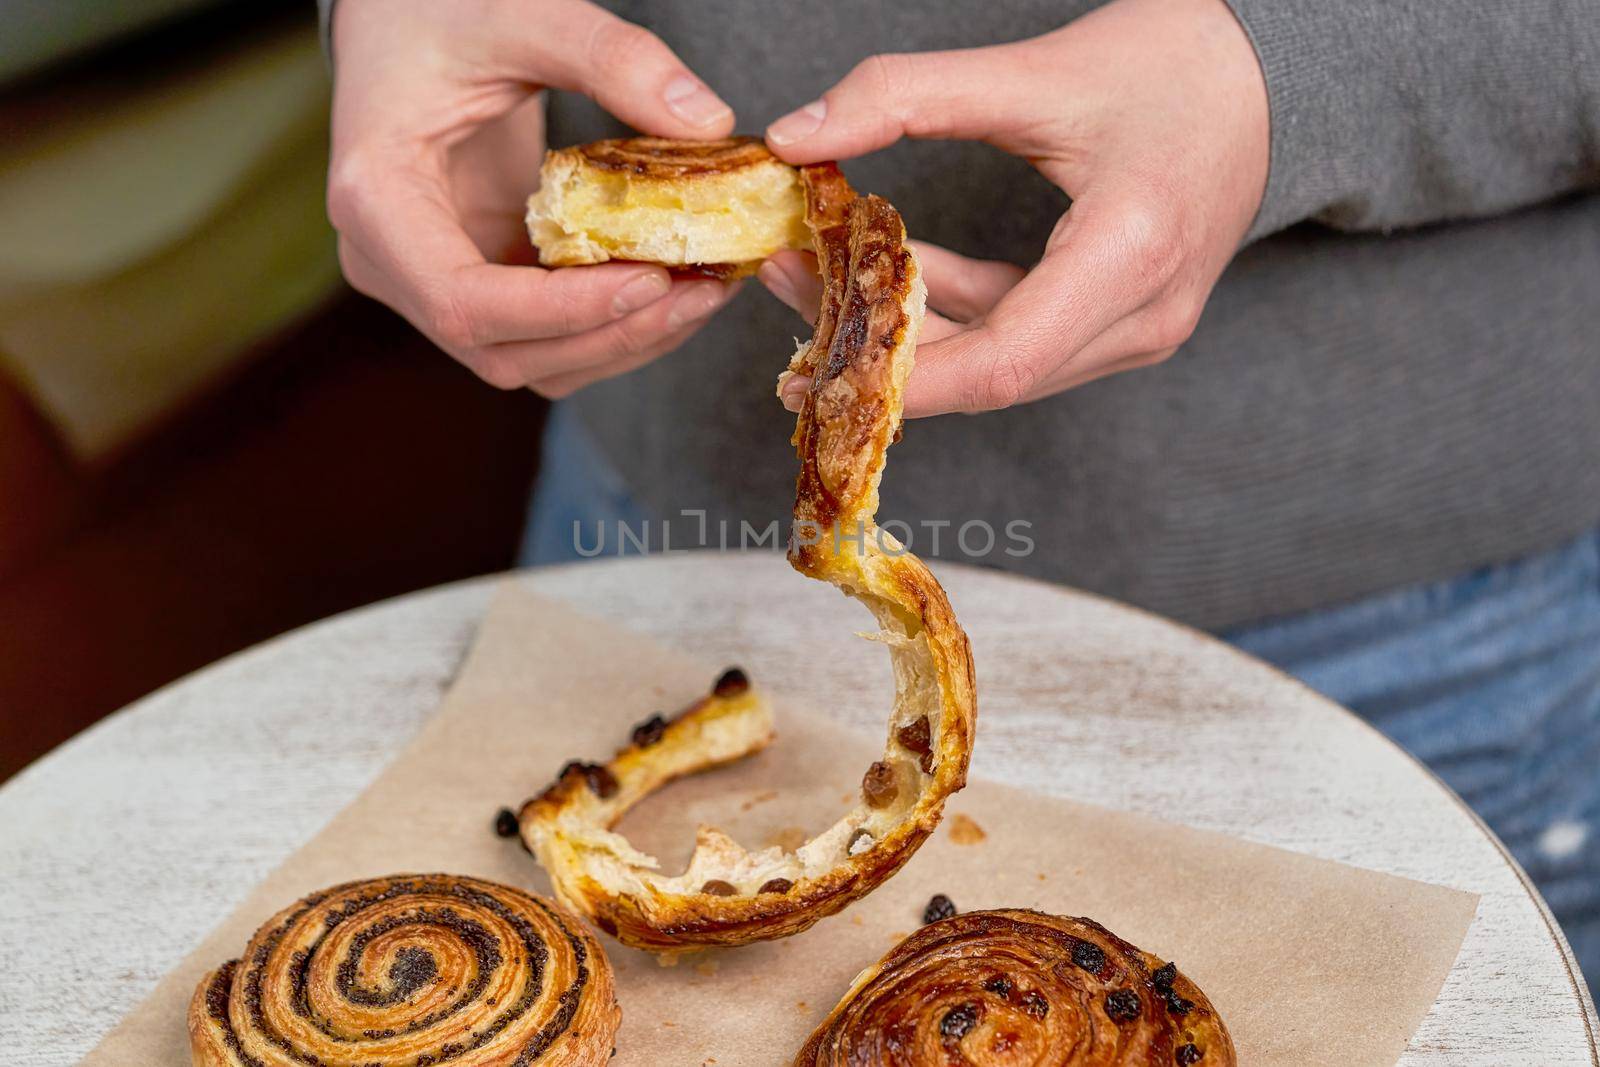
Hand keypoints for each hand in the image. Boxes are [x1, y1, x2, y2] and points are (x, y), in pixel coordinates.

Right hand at [327, 0, 742, 396]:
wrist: (402, 22)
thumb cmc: (441, 12)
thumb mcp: (522, 14)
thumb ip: (611, 58)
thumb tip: (707, 122)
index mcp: (377, 202)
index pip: (464, 303)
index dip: (562, 312)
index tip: (652, 282)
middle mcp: (392, 265)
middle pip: (504, 352)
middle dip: (611, 334)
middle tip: (702, 291)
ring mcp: (431, 285)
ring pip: (531, 361)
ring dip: (622, 342)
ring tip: (703, 292)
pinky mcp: (476, 287)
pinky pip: (545, 337)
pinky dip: (611, 326)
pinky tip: (674, 287)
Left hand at [759, 0, 1268, 416]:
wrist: (1268, 78)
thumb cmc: (1173, 64)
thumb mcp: (1033, 69)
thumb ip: (907, 95)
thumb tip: (798, 135)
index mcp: (1131, 255)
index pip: (1000, 363)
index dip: (900, 376)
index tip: (810, 363)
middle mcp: (1144, 317)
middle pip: (990, 375)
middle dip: (883, 349)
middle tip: (791, 296)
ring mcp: (1140, 329)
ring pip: (1001, 365)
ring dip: (911, 331)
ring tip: (820, 277)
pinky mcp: (1123, 321)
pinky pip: (1022, 339)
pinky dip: (955, 312)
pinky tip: (896, 270)